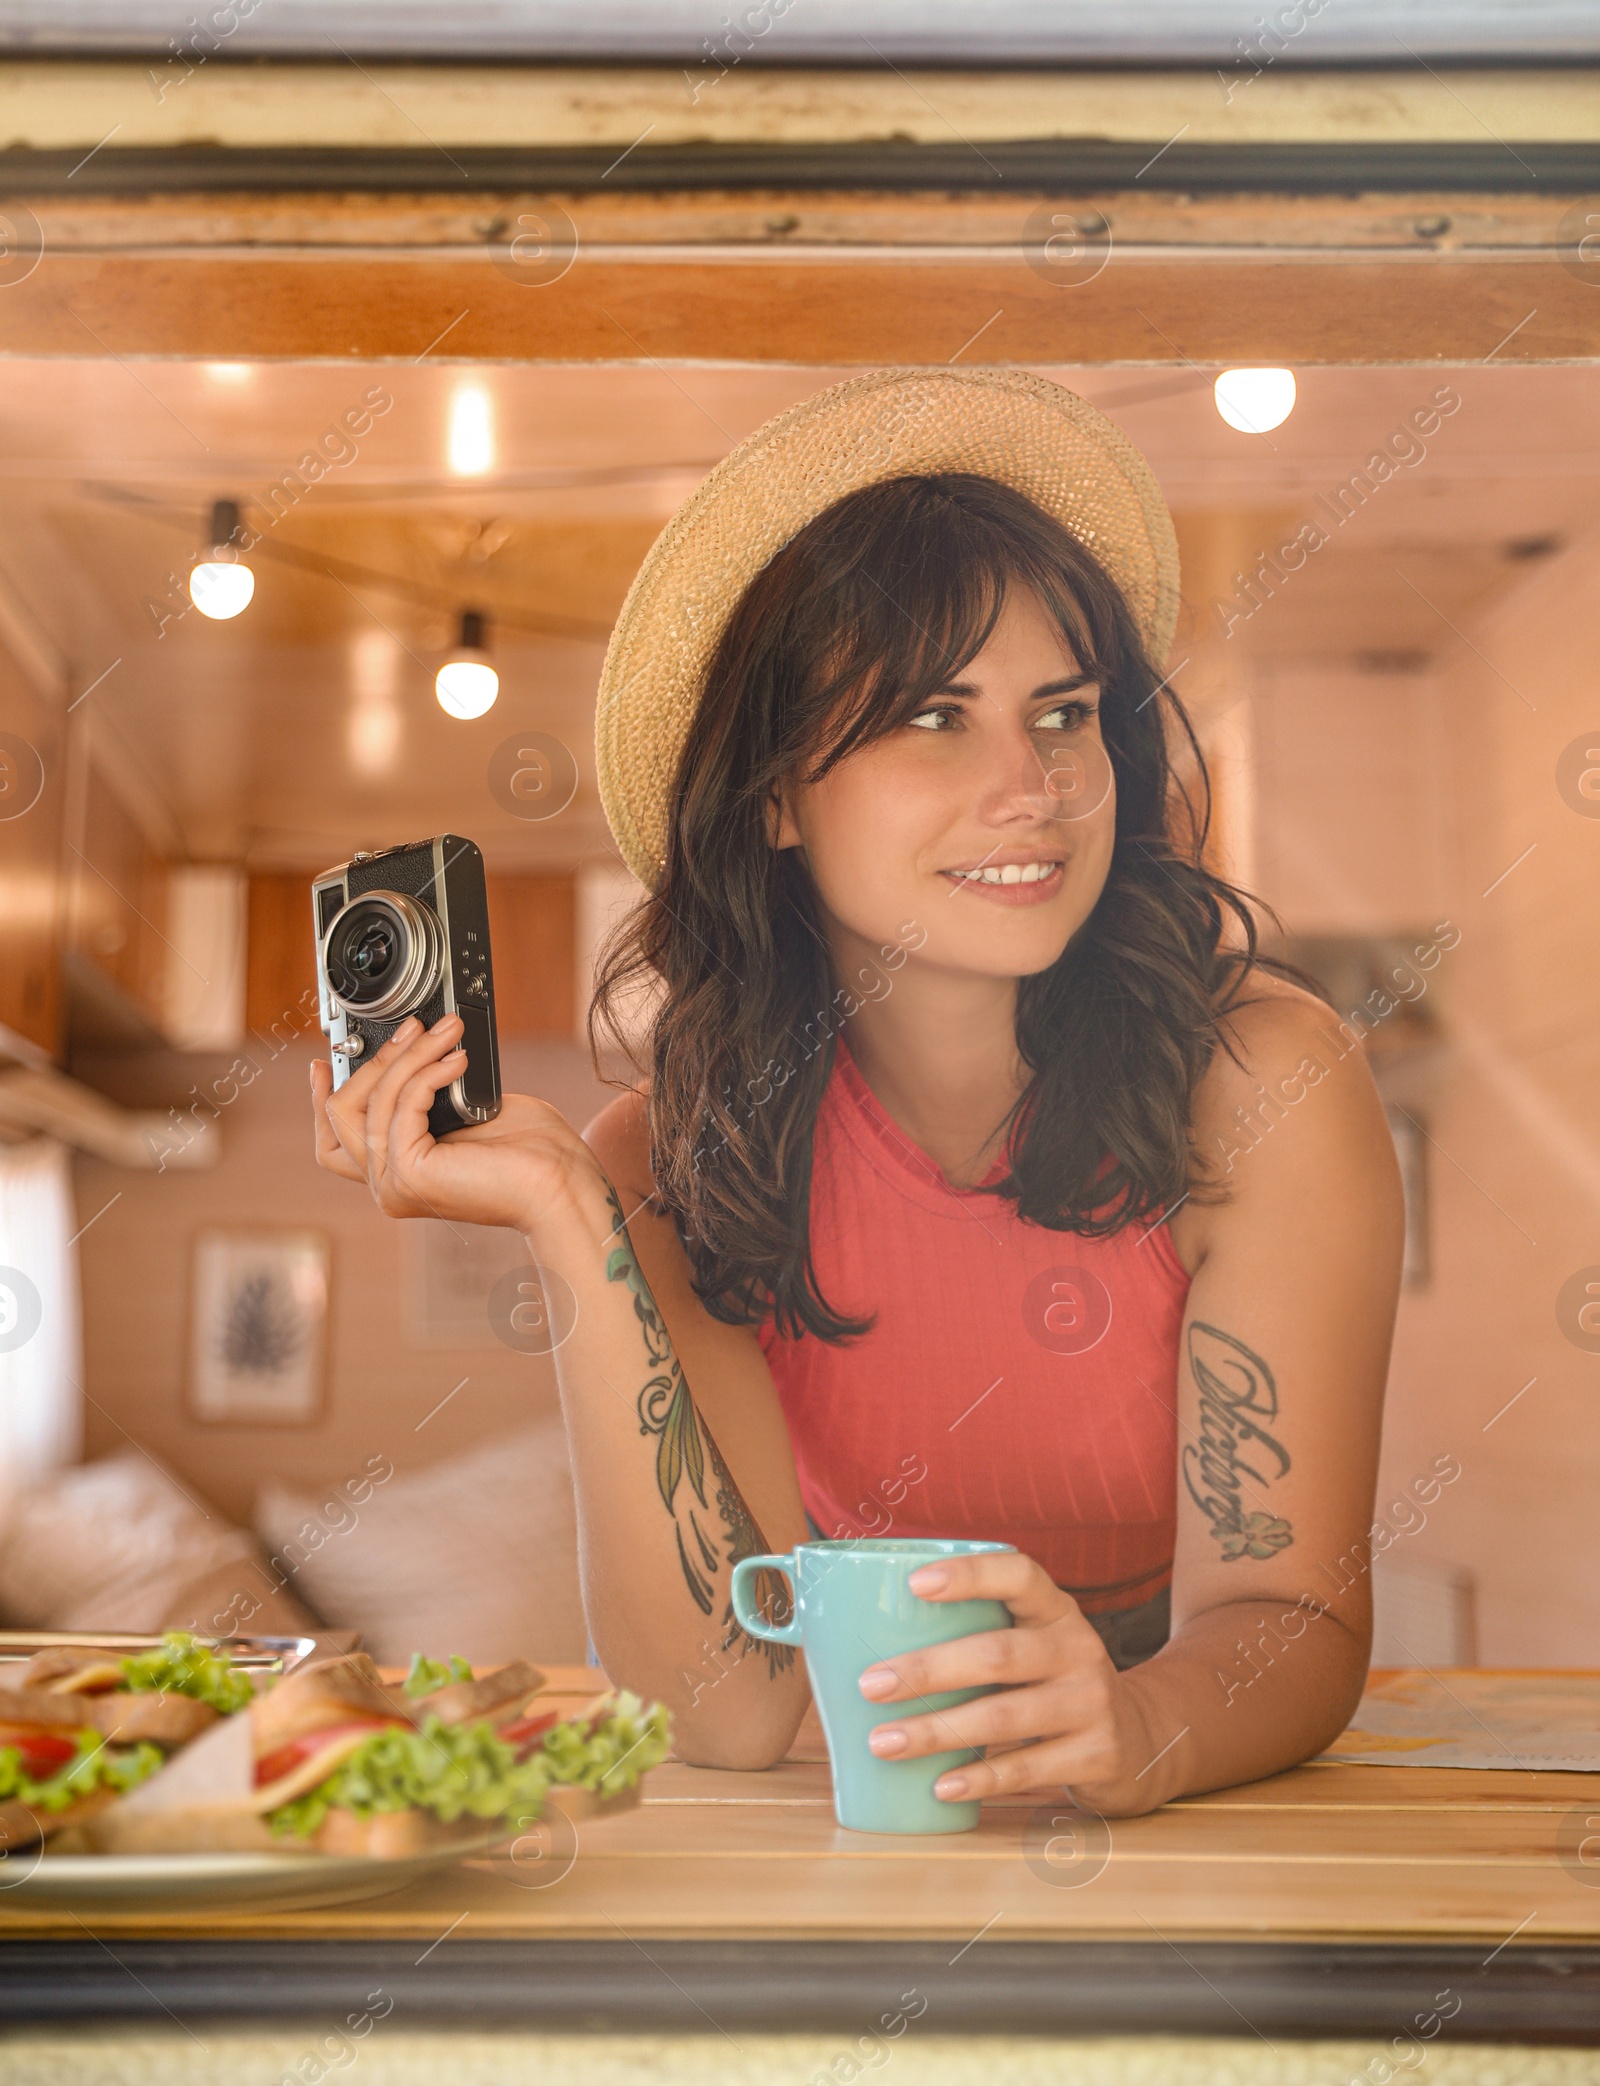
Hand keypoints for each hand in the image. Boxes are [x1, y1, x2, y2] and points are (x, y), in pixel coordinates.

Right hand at [310, 1012, 599, 1238]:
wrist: (562, 1185)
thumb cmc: (532, 1154)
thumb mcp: (465, 1113)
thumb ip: (426, 1096)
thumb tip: (410, 1056)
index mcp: (399, 1175)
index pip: (334, 1141)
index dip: (322, 1098)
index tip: (325, 1060)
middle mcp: (389, 1186)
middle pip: (343, 1113)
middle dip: (377, 1060)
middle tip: (415, 1027)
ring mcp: (395, 1184)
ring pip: (372, 1101)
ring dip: (410, 1055)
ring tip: (448, 1033)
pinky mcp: (410, 1174)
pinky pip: (401, 1104)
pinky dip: (427, 1073)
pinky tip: (457, 1061)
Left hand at [855, 1551, 1169, 1816]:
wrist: (1139, 1738)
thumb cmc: (1048, 1682)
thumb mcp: (1029, 1643)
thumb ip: (971, 1633)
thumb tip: (853, 1630)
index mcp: (1054, 1610)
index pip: (1018, 1574)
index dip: (970, 1574)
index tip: (913, 1583)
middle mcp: (1078, 1648)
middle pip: (997, 1653)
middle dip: (927, 1670)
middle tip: (869, 1684)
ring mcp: (1091, 1703)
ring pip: (1004, 1717)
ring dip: (937, 1731)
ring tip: (883, 1742)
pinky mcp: (1097, 1756)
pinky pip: (1027, 1769)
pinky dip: (979, 1779)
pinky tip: (939, 1786)